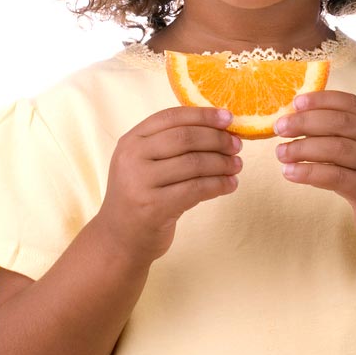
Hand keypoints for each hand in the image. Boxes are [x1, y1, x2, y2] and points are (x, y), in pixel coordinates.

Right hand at [97, 107, 241, 263]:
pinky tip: (230, 185)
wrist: (118, 240)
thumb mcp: (144, 163)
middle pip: (185, 138)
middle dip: (217, 139)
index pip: (171, 117)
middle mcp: (132, 158)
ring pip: (194, 163)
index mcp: (131, 140)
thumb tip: (218, 128)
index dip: (202, 115)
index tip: (228, 118)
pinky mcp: (154, 207)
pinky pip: (196, 189)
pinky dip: (218, 185)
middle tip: (236, 145)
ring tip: (236, 166)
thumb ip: (170, 145)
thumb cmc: (140, 196)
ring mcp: (140, 183)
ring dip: (222, 163)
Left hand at [274, 91, 355, 250]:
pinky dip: (309, 173)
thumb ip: (341, 137)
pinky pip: (336, 178)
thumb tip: (297, 120)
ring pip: (337, 149)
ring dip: (302, 148)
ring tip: (280, 153)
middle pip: (341, 122)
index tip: (296, 102)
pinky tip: (290, 173)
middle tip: (279, 128)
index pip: (351, 103)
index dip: (322, 99)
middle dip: (305, 122)